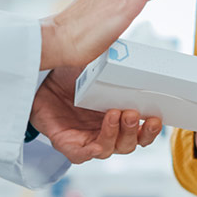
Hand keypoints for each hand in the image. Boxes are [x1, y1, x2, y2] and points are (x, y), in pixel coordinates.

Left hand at [30, 66, 162, 162]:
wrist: (41, 79)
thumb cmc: (72, 75)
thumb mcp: (97, 66)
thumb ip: (117, 62)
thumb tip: (133, 42)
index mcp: (119, 117)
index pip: (142, 132)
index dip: (151, 129)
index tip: (156, 117)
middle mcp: (105, 131)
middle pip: (129, 143)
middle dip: (134, 130)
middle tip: (132, 112)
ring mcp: (87, 139)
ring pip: (109, 149)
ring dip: (115, 134)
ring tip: (114, 114)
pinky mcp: (68, 144)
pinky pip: (81, 155)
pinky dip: (90, 150)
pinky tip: (95, 141)